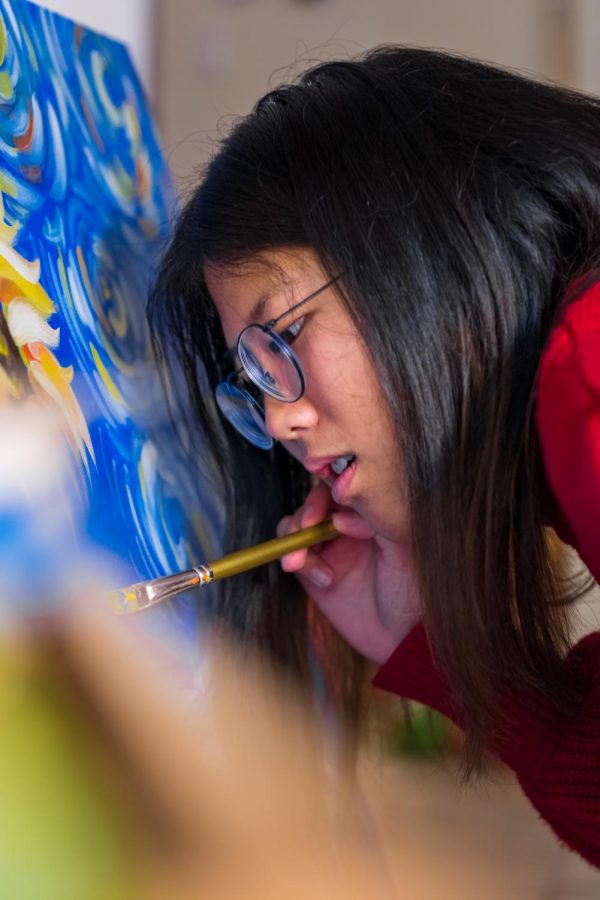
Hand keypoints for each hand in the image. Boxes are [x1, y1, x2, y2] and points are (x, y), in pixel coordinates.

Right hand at [277, 482, 420, 663]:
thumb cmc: (412, 592)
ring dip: (295, 538)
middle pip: (315, 503)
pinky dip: (298, 562)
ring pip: (297, 526)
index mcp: (371, 516)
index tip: (325, 508)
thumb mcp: (401, 551)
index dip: (328, 492)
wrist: (400, 637)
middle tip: (307, 527)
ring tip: (303, 560)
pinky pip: (295, 556)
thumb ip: (373, 525)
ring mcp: (329, 549)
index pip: (343, 490)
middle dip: (306, 513)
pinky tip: (323, 578)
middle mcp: (348, 528)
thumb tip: (340, 517)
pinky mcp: (314, 573)